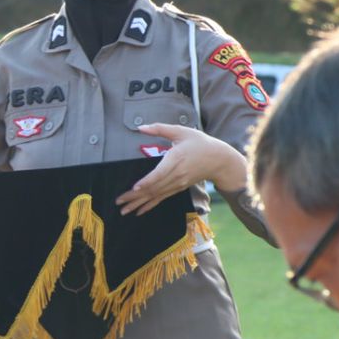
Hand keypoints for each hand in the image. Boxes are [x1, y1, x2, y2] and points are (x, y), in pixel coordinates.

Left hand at [116, 124, 244, 214]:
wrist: (219, 160)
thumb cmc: (200, 143)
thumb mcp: (181, 131)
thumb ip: (160, 128)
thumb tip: (141, 127)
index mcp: (176, 158)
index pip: (160, 173)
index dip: (147, 181)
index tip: (135, 187)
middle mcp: (176, 174)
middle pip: (154, 187)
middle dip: (135, 196)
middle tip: (119, 202)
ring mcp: (178, 183)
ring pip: (156, 195)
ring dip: (139, 203)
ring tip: (124, 210)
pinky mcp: (178, 188)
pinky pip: (162, 198)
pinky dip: (150, 205)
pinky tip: (139, 211)